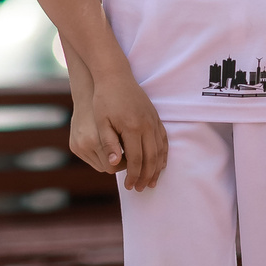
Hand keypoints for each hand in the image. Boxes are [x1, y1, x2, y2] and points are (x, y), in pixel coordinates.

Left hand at [73, 76, 168, 191]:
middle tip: (140, 189)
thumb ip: (108, 143)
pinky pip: (164, 139)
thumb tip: (115, 164)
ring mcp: (153, 121)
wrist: (115, 76)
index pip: (137, 159)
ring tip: (152, 182)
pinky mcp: (156, 117)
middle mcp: (147, 126)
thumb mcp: (101, 121)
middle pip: (151, 158)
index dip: (134, 175)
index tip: (129, 187)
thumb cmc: (103, 99)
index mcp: (132, 128)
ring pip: (160, 150)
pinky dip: (163, 154)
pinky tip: (160, 163)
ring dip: (157, 168)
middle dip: (146, 176)